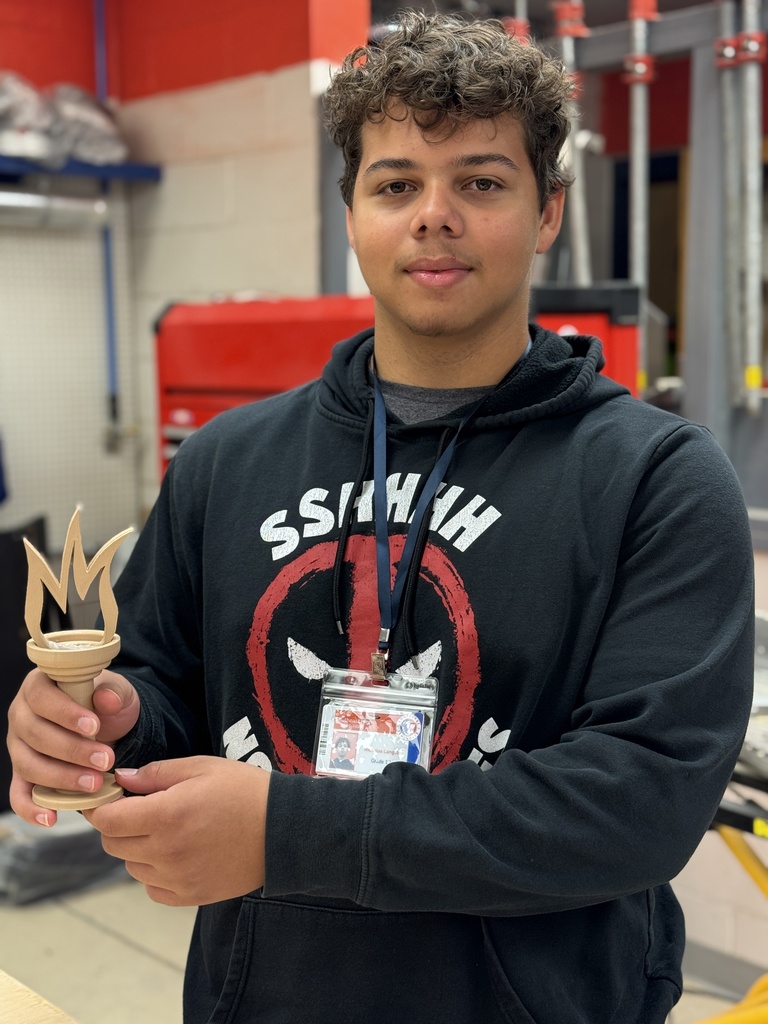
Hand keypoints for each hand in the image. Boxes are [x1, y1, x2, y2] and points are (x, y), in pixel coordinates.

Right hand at [7, 668, 139, 826]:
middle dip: (72, 750)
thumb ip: (113, 691)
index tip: (95, 726)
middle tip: (105, 759)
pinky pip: (18, 793)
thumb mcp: (117, 691)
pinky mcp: (22, 773)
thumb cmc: (107, 704)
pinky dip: (30, 808)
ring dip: (61, 777)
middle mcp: (22, 715)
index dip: (65, 713)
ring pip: (28, 765)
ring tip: (94, 783)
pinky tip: (51, 817)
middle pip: (35, 734)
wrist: (109, 725)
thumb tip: (106, 699)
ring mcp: (19, 746)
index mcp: (38, 686)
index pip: (42, 698)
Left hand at [83, 756, 270, 906]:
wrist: (283, 830)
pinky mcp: (189, 896)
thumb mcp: (201, 767)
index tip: (109, 797)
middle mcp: (166, 851)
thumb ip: (156, 773)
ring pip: (131, 866)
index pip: (107, 820)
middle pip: (113, 844)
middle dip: (120, 824)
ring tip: (169, 830)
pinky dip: (156, 871)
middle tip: (144, 809)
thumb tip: (121, 779)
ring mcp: (177, 878)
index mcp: (167, 814)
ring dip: (138, 848)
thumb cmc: (244, 791)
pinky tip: (179, 853)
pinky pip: (152, 887)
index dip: (101, 807)